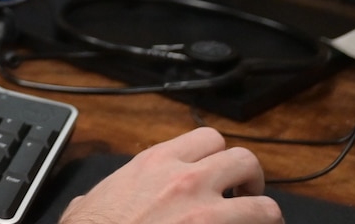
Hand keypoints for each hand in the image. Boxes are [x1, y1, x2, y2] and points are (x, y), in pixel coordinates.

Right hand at [62, 127, 280, 223]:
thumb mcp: (89, 201)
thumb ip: (108, 193)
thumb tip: (91, 201)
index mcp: (155, 163)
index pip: (208, 138)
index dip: (218, 156)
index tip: (217, 173)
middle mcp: (186, 180)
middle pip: (244, 160)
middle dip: (250, 180)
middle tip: (242, 198)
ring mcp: (207, 213)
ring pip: (265, 204)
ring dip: (264, 216)